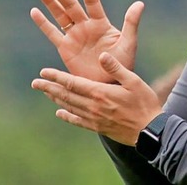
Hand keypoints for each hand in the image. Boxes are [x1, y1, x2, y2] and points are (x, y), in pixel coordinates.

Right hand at [30, 0, 144, 82]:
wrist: (109, 85)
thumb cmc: (122, 64)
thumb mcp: (128, 43)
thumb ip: (131, 23)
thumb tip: (140, 3)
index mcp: (101, 23)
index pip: (92, 2)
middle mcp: (86, 26)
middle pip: (71, 6)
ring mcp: (75, 36)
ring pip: (60, 16)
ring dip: (50, 3)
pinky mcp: (66, 48)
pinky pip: (53, 33)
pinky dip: (43, 23)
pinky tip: (34, 11)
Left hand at [31, 52, 162, 144]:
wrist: (151, 131)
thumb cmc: (144, 102)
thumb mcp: (134, 80)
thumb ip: (116, 68)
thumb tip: (102, 55)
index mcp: (100, 92)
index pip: (72, 83)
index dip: (56, 77)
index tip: (43, 72)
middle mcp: (93, 106)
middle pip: (66, 96)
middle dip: (49, 88)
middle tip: (35, 83)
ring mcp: (94, 118)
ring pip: (70, 107)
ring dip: (56, 99)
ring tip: (45, 92)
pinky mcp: (99, 127)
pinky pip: (78, 121)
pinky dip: (67, 116)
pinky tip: (60, 112)